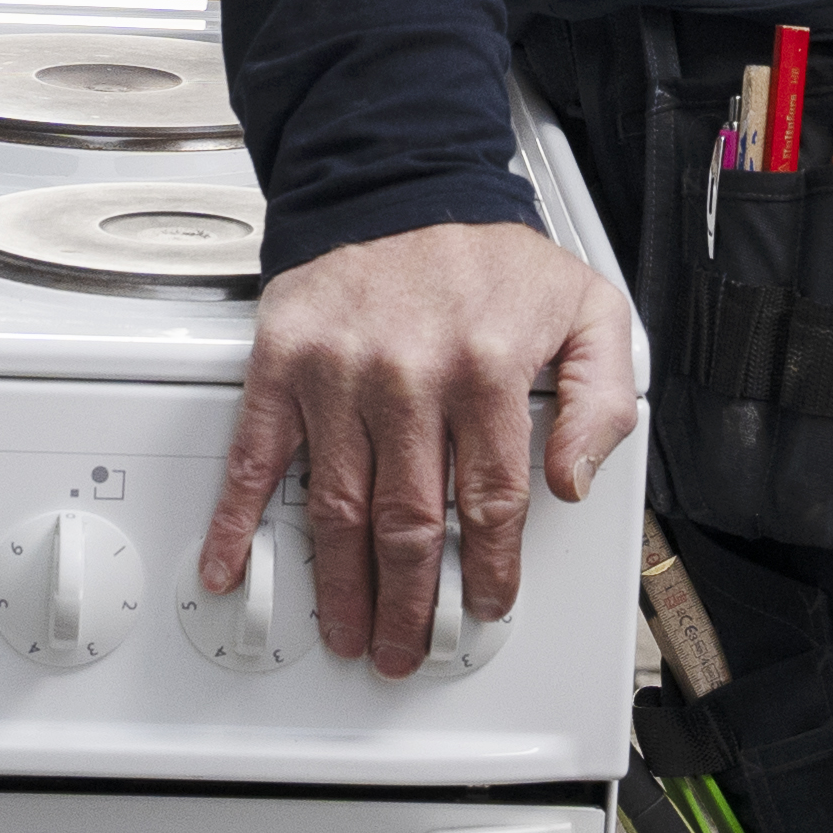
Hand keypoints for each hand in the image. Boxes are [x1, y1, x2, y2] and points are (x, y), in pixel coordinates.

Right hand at [205, 221, 640, 672]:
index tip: (482, 608)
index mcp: (486, 371)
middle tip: (406, 649)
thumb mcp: (588, 310)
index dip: (487, 572)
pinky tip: (230, 564)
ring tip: (348, 631)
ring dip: (339, 586)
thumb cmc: (491, 258)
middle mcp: (410, 377)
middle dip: (408, 605)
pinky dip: (237, 518)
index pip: (491, 504)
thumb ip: (601, 399)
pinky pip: (257, 455)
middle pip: (409, 524)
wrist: (403, 183)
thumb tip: (574, 480)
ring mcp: (339, 375)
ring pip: (339, 509)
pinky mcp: (284, 363)